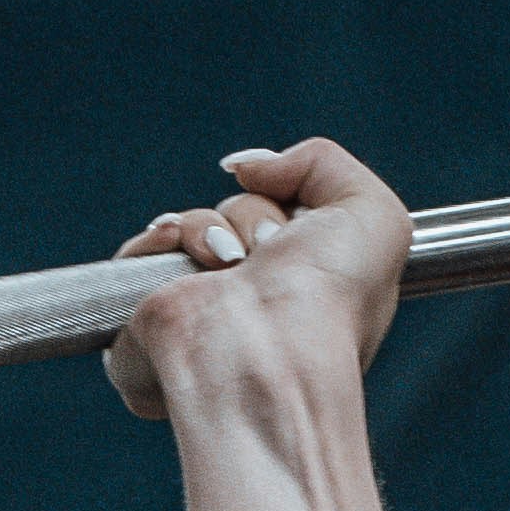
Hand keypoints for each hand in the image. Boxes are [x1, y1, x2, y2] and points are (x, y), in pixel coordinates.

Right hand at [103, 135, 411, 425]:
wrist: (272, 347)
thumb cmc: (332, 297)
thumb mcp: (372, 213)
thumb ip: (323, 163)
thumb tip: (247, 168)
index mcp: (312, 286)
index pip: (287, 214)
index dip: (290, 204)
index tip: (302, 229)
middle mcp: (259, 297)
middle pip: (238, 210)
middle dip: (253, 214)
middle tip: (270, 251)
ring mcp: (204, 308)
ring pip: (188, 225)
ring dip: (208, 228)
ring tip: (231, 264)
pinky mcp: (152, 321)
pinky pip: (137, 254)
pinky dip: (159, 240)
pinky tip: (185, 254)